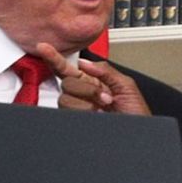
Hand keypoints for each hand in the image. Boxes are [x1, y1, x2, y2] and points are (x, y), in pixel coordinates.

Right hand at [34, 43, 151, 115]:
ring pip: (65, 98)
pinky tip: (96, 114)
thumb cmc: (136, 114)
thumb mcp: (127, 86)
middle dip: (86, 89)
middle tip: (106, 98)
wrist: (138, 134)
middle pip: (67, 82)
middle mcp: (83, 95)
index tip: (43, 47)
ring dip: (87, 102)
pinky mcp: (75, 120)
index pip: (69, 69)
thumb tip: (84, 63)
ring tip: (103, 109)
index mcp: (93, 83)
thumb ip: (105, 70)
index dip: (55, 58)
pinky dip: (84, 110)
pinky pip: (67, 111)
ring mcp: (78, 109)